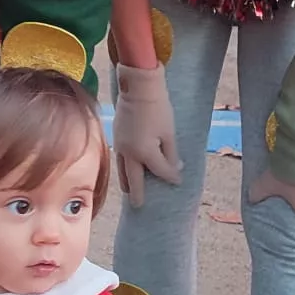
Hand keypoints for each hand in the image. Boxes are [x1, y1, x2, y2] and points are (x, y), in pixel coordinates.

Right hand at [112, 62, 180, 205]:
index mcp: (144, 152)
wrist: (137, 88)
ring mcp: (120, 145)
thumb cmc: (157, 108)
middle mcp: (129, 153)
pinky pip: (119, 159)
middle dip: (137, 193)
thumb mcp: (169, 133)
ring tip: (130, 191)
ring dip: (127, 182)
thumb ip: (171, 154)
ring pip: (122, 170)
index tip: (178, 181)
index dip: (171, 176)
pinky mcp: (115, 137)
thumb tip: (176, 168)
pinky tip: (127, 168)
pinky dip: (123, 167)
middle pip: (133, 179)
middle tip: (139, 206)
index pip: (160, 171)